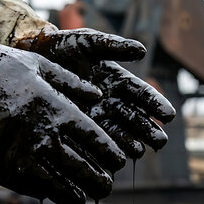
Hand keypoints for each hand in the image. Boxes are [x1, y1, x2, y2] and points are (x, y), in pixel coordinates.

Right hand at [0, 0, 124, 203]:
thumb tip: (100, 95)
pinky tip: (56, 192)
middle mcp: (40, 135)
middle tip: (106, 186)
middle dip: (100, 182)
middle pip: (83, 170)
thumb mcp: (41, 66)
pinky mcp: (0, 169)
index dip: (111, 155)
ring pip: (60, 188)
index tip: (117, 162)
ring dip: (77, 195)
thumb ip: (73, 84)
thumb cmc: (3, 68)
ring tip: (84, 196)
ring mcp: (19, 155)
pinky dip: (48, 194)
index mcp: (56, 109)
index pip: (95, 141)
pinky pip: (32, 189)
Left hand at [14, 28, 175, 158]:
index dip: (155, 105)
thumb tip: (143, 51)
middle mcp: (111, 102)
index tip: (169, 115)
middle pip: (134, 119)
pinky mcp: (79, 127)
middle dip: (147, 130)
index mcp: (119, 82)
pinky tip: (109, 161)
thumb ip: (114, 46)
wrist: (34, 57)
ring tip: (137, 152)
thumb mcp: (89, 42)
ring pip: (117, 133)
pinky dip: (102, 151)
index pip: (142, 95)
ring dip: (129, 144)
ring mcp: (96, 117)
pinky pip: (93, 141)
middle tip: (159, 142)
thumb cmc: (65, 46)